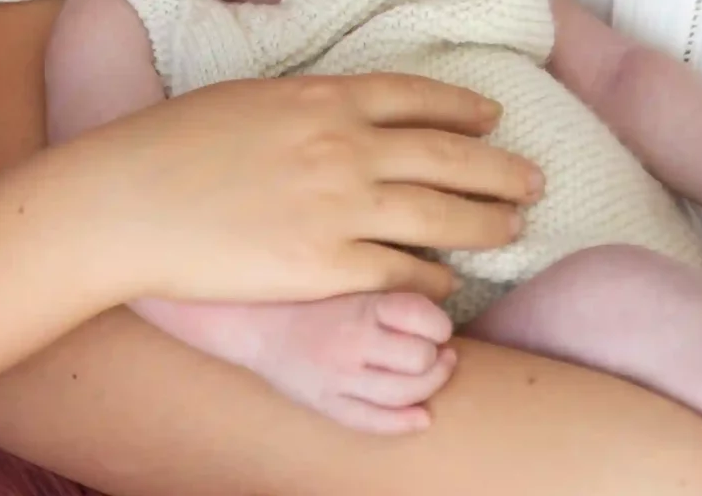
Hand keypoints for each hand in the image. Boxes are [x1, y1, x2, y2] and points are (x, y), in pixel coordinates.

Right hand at [66, 73, 538, 306]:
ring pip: (441, 215)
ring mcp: (341, 206)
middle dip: (500, 169)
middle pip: (449, 156)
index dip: (463, 107)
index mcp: (324, 97)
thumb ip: (304, 103)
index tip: (492, 117)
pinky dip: (432, 278)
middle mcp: (346, 146)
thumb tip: (333, 107)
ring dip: (486, 223)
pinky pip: (400, 272)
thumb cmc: (172, 142)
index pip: (417, 98)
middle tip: (534, 179)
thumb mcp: (249, 96)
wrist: (131, 197)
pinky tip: (446, 284)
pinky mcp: (326, 265)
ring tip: (514, 229)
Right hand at [219, 293, 458, 434]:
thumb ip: (390, 286)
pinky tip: (423, 417)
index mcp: (361, 304)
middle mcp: (352, 341)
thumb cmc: (307, 295)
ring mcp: (339, 377)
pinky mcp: (327, 403)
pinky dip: (405, 423)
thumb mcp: (350, 277)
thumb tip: (450, 285)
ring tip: (433, 372)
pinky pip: (373, 421)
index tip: (436, 326)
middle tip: (436, 351)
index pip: (424, 318)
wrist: (251, 319)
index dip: (440, 326)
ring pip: (405, 392)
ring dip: (430, 385)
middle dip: (437, 356)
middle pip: (420, 359)